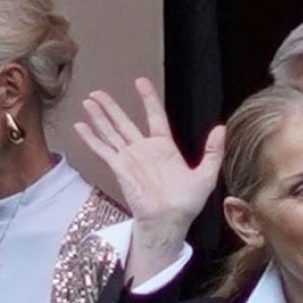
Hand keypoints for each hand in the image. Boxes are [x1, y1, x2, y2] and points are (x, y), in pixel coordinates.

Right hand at [75, 77, 224, 282]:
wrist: (169, 221)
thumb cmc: (186, 204)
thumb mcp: (206, 175)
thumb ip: (213, 152)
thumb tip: (222, 128)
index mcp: (164, 148)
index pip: (155, 117)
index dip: (148, 99)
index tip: (140, 82)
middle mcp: (144, 151)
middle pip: (124, 122)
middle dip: (111, 108)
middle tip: (98, 93)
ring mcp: (130, 159)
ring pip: (110, 132)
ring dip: (99, 117)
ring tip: (88, 100)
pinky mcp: (119, 168)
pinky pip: (102, 150)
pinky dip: (91, 138)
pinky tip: (80, 126)